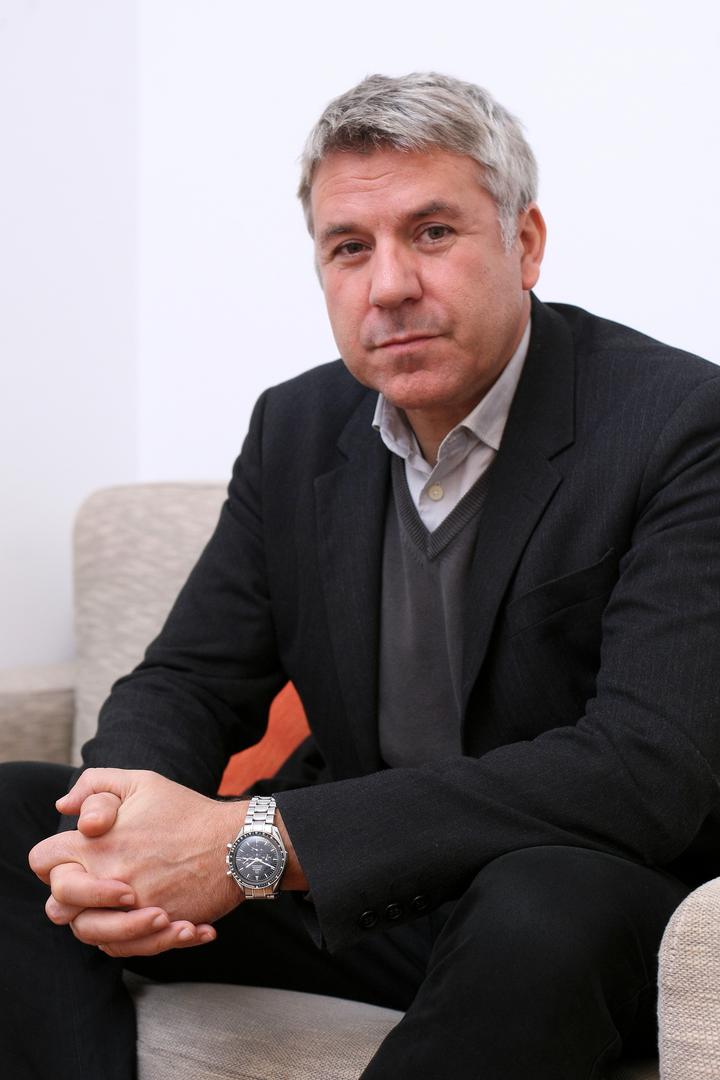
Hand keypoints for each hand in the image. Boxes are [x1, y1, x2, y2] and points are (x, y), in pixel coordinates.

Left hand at [30, 769, 247, 955]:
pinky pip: (127, 949)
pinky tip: (160, 921)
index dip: (53, 860)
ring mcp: (131, 907)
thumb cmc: (188, 812)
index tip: (77, 859)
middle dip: (72, 898)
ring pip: (89, 935)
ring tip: (134, 907)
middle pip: (57, 906)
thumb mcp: (141, 782)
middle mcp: (108, 877)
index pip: (43, 860)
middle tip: (104, 887)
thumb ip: (95, 785)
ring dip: (105, 924)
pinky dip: (138, 940)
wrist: (237, 844)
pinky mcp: (156, 929)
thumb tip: (64, 808)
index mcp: (97, 842)